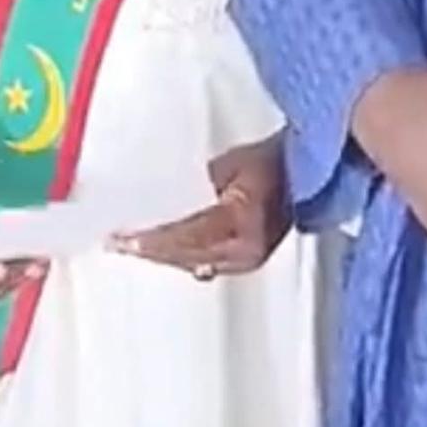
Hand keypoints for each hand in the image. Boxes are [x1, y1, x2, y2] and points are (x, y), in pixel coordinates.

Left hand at [111, 133, 290, 277]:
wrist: (308, 172)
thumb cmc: (278, 161)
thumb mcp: (232, 163)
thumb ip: (198, 185)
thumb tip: (166, 198)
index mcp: (241, 224)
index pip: (184, 237)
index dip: (151, 239)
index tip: (123, 238)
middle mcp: (245, 250)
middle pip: (184, 255)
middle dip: (151, 250)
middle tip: (119, 244)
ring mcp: (248, 259)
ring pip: (193, 263)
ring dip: (164, 255)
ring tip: (135, 249)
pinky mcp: (249, 260)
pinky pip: (206, 264)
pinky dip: (182, 258)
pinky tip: (164, 254)